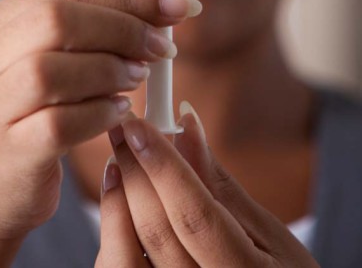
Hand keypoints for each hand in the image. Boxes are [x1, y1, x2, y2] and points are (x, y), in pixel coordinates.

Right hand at [0, 0, 199, 249]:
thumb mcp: (44, 60)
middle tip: (161, 46)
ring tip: (137, 78)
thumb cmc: (24, 115)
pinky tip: (119, 113)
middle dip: (124, 28)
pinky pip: (61, 123)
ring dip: (112, 69)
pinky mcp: (9, 150)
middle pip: (58, 20)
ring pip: (53, 70)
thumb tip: (163, 6)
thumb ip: (90, 30)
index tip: (177, 2)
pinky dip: (101, 113)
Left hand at [97, 109, 318, 266]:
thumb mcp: (268, 232)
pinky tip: (118, 202)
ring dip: (117, 202)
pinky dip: (113, 234)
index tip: (139, 127)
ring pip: (125, 256)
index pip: (194, 215)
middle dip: (134, 172)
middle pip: (156, 232)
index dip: (163, 166)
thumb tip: (187, 127)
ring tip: (116, 162)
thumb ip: (219, 184)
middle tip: (122, 130)